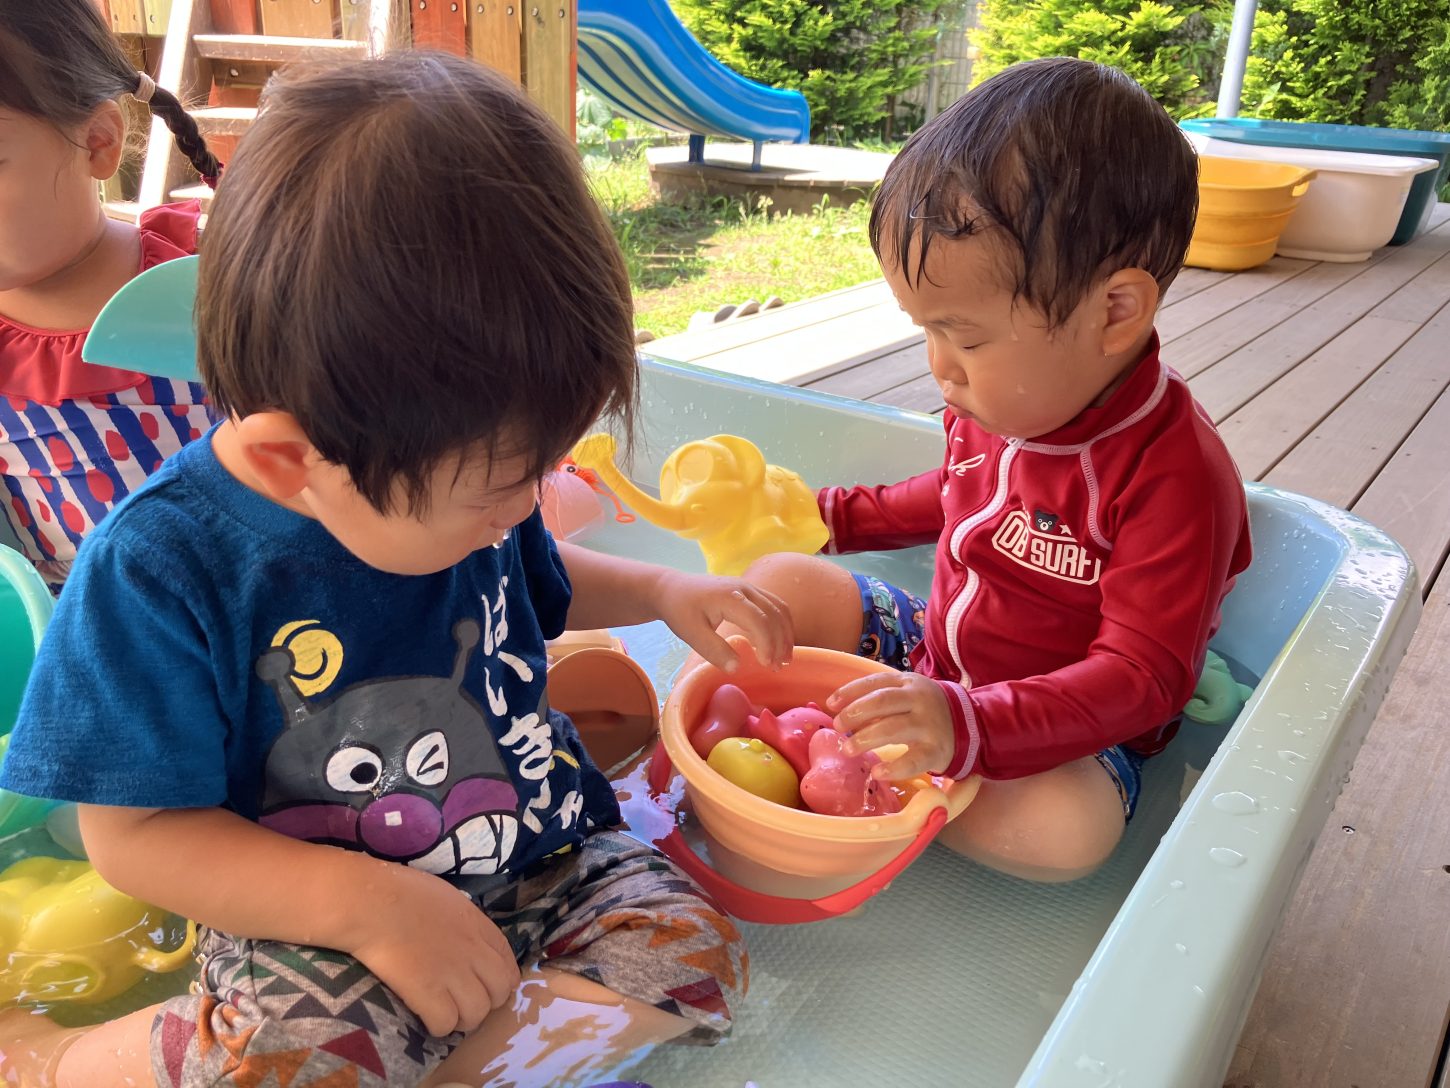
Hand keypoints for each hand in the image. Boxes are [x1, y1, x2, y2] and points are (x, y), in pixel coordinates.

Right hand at [343, 861, 519, 1036]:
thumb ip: (463, 921)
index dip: (503, 981)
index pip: (508, 963)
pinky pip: (446, 1023)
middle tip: (465, 1005)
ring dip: (463, 1020)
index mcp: (477, 926)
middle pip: (499, 992)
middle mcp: (472, 951)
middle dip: (487, 1003)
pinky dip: (439, 1027)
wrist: (372, 903)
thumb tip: (464, 938)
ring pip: (477, 1013)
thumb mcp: (447, 898)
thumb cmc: (400, 891)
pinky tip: (427, 1019)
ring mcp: (452, 973)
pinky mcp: (427, 993)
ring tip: (447, 1015)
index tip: (489, 988)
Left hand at [653, 569, 793, 672]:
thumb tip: (736, 668)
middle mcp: (744, 588)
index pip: (759, 620)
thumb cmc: (679, 610)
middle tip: (778, 667)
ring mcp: (749, 587)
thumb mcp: (690, 633)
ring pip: (779, 608)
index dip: (767, 643)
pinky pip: (774, 605)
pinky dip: (781, 624)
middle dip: (780, 642)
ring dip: (785, 633)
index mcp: (729, 597)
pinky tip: (779, 642)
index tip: (766, 665)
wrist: (671, 588)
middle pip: (774, 614)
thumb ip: (713, 650)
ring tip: (784, 658)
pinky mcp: (750, 590)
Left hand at [827, 671, 954, 780]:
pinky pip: (913, 760)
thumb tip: (844, 712)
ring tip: (848, 750)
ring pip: (893, 729)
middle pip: (882, 702)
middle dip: (855, 713)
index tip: (831, 704)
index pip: (875, 683)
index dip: (850, 692)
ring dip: (866, 739)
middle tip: (839, 727)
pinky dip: (894, 768)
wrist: (971, 725)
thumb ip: (882, 698)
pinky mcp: (936, 750)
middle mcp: (919, 700)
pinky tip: (877, 772)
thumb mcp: (909, 693)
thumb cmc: (927, 709)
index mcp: (908, 683)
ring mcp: (929, 725)